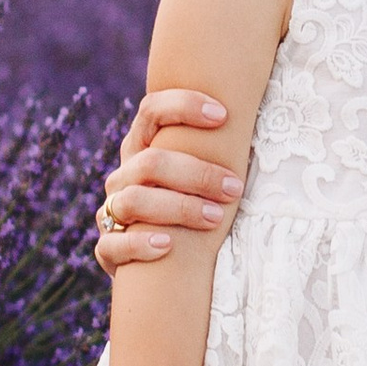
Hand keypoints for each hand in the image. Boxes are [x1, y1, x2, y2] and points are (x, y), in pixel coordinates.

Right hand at [97, 91, 244, 269]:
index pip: (152, 110)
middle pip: (151, 162)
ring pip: (134, 200)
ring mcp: (112, 210)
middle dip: (197, 174)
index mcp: (143, 146)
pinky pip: (113, 244)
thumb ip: (214, 148)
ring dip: (179, 208)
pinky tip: (167, 246)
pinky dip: (140, 243)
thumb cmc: (193, 205)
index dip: (183, 106)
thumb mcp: (198, 174)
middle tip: (234, 188)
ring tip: (215, 219)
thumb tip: (259, 113)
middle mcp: (124, 175)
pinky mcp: (107, 248)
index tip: (223, 115)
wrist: (160, 260)